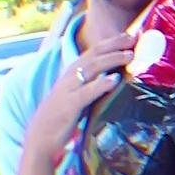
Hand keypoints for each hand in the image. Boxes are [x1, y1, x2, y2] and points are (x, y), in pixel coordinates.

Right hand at [23, 33, 133, 159]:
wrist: (39, 138)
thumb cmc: (62, 117)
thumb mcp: (79, 96)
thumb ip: (93, 85)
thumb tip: (118, 79)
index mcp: (72, 73)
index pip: (94, 52)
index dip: (112, 42)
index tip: (130, 35)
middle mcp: (69, 77)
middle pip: (94, 54)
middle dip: (114, 44)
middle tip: (134, 38)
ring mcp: (68, 90)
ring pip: (91, 68)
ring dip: (112, 59)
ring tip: (130, 55)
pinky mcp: (69, 106)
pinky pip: (86, 92)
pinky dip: (101, 84)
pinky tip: (115, 80)